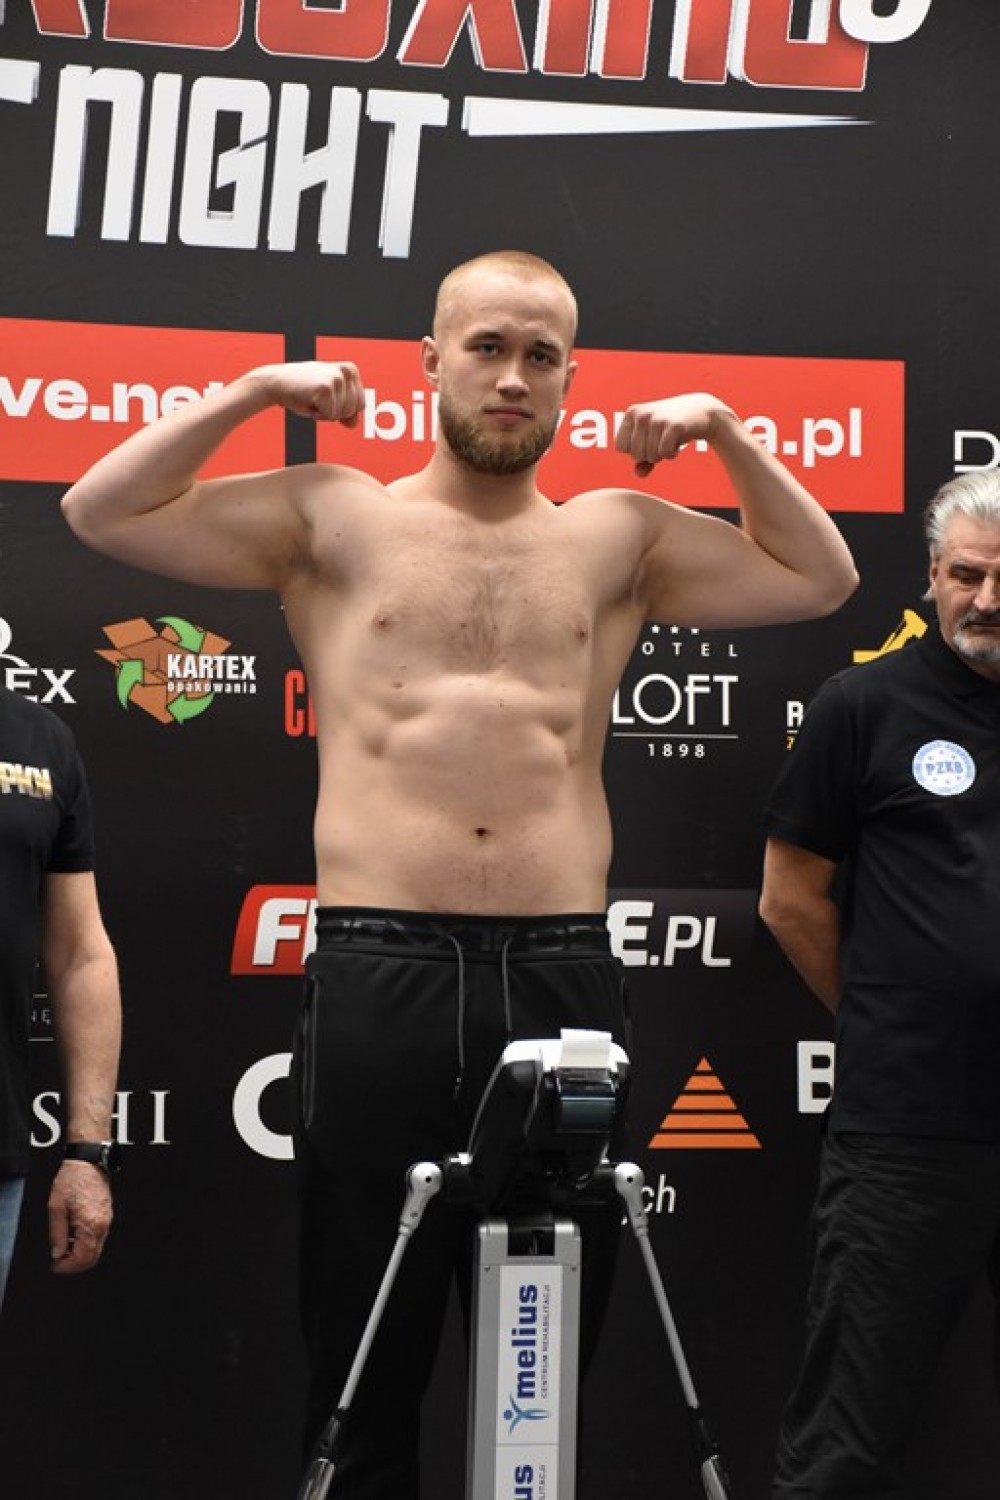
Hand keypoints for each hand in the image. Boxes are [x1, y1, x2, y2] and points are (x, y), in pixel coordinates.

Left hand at [48, 1160, 113, 1274]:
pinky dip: (86, 1243)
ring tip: (63, 1246)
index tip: (54, 1265)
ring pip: (96, 1250)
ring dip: (80, 1254)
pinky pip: (98, 1238)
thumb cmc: (72, 1180)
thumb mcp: (56, 1208)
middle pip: (92, 1258)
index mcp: (90, 1225)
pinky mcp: (107, 1216)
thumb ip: (57, 1234)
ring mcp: (106, 1221)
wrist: (88, 1162)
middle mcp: (102, 1225)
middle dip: (74, 1264)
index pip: (82, 1259)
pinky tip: (73, 1235)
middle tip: (58, 1260)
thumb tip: (57, 1253)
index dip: (66, 1267)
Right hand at [258, 361, 365, 427]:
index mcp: (351, 370)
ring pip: (342, 414)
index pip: (360, 404)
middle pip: (353, 410)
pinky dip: (318, 414)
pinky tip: (308, 399)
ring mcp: (337, 378)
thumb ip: (347, 411)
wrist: (277, 383)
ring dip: (326, 413)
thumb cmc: (304, 391)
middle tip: (318, 399)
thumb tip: (353, 424)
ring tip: (313, 398)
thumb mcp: (331, 398)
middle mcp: (347, 371)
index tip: (327, 397)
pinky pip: (330, 415)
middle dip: (335, 412)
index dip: (343, 409)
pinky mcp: (326, 388)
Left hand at [614, 392, 733, 476]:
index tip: (648, 441)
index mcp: (632, 413)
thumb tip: (639, 473)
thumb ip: (642, 459)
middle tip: (661, 441)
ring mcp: (657, 419)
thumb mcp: (653, 439)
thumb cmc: (672, 426)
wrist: (702, 410)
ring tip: (669, 440)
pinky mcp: (673, 426)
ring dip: (662, 455)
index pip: (621, 447)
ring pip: (650, 456)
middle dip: (649, 455)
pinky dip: (671, 454)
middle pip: (635, 455)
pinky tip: (677, 443)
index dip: (635, 450)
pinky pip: (664, 454)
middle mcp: (642, 414)